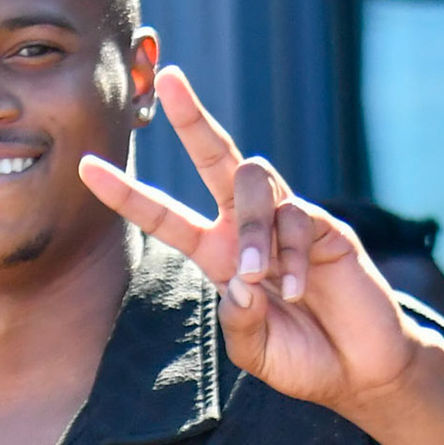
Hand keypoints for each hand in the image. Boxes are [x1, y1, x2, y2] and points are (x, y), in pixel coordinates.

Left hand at [78, 65, 424, 419]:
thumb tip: (239, 282)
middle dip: (192, 118)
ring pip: (255, 185)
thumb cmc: (300, 358)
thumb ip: (237, 322)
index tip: (86, 167)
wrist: (357, 368)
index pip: (165, 215)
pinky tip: (297, 292)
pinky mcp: (326, 225)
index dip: (126, 194)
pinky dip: (291, 258)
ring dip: (252, 232)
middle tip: (168, 76)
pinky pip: (298, 219)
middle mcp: (247, 229)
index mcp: (217, 256)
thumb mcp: (253, 350)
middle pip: (217, 157)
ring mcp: (288, 221)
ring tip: (259, 279)